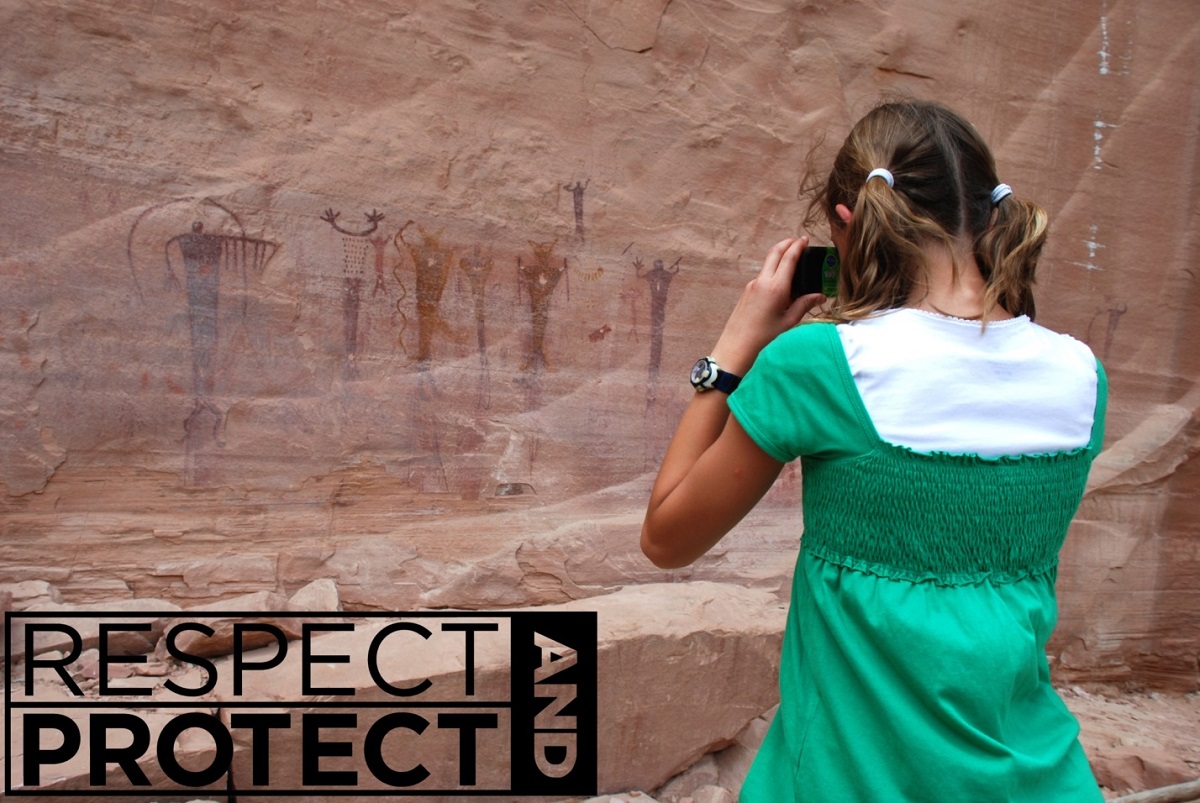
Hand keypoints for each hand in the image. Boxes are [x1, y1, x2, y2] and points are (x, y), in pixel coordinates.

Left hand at [709, 237, 825, 374]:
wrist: (738, 343)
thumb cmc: (765, 334)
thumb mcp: (789, 321)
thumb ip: (805, 304)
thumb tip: (821, 296)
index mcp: (776, 287)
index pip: (788, 258)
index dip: (798, 246)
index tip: (805, 239)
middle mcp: (763, 281)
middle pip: (775, 252)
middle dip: (787, 243)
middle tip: (798, 241)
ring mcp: (753, 284)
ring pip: (768, 262)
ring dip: (779, 255)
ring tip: (792, 259)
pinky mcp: (748, 289)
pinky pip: (763, 274)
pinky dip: (773, 269)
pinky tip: (781, 280)